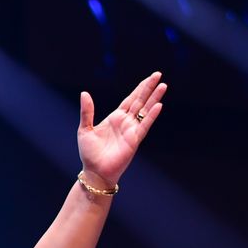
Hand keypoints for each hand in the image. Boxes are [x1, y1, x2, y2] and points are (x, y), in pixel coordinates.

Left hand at [77, 71, 166, 187]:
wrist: (94, 171)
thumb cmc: (89, 153)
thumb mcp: (85, 129)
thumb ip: (87, 111)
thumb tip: (84, 93)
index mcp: (115, 118)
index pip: (130, 99)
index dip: (139, 88)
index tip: (149, 78)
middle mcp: (125, 122)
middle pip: (140, 101)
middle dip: (149, 88)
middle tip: (158, 75)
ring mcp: (131, 130)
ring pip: (145, 110)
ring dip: (154, 98)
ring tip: (163, 86)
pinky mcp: (134, 140)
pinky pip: (144, 125)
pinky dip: (151, 115)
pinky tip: (159, 105)